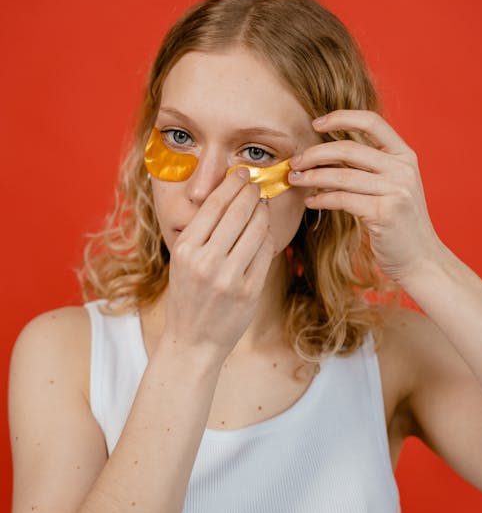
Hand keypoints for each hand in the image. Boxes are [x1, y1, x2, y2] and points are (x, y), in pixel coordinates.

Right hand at [162, 169, 274, 359]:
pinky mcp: (249, 291)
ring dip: (262, 212)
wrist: (193, 340)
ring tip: (260, 206)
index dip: (232, 184)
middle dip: (251, 192)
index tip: (241, 173)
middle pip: (238, 212)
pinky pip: (266, 252)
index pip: (214, 204)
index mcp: (186, 249)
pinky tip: (263, 232)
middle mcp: (206, 261)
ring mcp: (229, 278)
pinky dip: (267, 237)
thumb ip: (201, 230)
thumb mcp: (183, 260)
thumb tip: (228, 194)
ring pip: (256, 229)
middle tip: (256, 184)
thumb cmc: (188, 295)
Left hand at [288, 109, 442, 284]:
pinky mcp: (385, 213)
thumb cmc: (399, 223)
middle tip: (296, 162)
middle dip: (315, 154)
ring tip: (296, 179)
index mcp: (405, 155)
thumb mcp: (393, 186)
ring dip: (313, 177)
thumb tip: (324, 153)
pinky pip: (343, 199)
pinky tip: (311, 201)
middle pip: (349, 149)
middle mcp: (403, 169)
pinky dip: (322, 199)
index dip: (341, 117)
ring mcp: (396, 190)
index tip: (316, 123)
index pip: (372, 122)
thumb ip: (370, 166)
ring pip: (342, 176)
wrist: (421, 259)